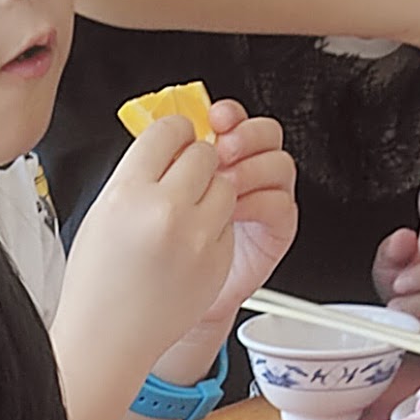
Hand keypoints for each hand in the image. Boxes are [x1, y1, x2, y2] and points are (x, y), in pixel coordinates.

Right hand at [61, 114, 235, 372]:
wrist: (109, 335)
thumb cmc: (97, 280)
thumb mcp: (101, 213)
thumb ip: (136, 176)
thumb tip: (167, 145)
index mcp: (127, 193)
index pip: (168, 132)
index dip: (174, 131)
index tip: (175, 136)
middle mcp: (164, 211)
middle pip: (203, 153)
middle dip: (196, 159)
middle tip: (182, 174)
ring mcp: (196, 237)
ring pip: (224, 184)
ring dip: (211, 189)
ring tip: (186, 211)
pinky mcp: (218, 259)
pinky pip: (228, 221)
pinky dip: (214, 223)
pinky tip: (189, 242)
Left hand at [150, 101, 297, 382]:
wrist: (155, 305)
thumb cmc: (142, 255)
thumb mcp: (140, 201)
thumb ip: (158, 163)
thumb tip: (157, 130)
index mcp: (204, 157)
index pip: (227, 119)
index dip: (223, 114)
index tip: (209, 117)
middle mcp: (236, 173)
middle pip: (262, 132)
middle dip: (243, 135)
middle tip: (222, 148)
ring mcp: (256, 200)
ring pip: (277, 163)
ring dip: (253, 166)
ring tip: (226, 180)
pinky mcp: (272, 231)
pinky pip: (280, 204)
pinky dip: (261, 200)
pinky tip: (237, 209)